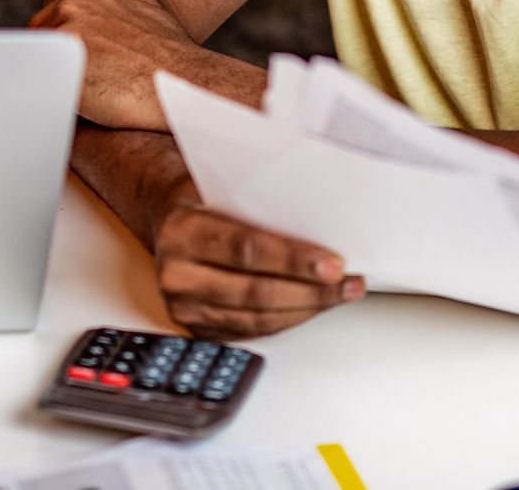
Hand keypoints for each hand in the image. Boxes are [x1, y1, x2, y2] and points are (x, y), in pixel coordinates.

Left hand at [31, 0, 221, 130]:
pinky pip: (40, 87)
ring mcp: (64, 40)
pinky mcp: (61, 73)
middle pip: (38, 39)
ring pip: (37, 62)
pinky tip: (69, 107)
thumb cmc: (172, 52)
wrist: (182, 83)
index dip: (60, 45)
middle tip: (71, 83)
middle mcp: (70, 10)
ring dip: (47, 78)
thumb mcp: (152, 9)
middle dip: (50, 60)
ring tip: (73, 97)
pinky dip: (48, 96)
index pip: (51, 18)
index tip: (71, 64)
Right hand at [149, 178, 365, 338]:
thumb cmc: (205, 198)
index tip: (334, 264)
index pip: (247, 249)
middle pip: (255, 292)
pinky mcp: (198, 329)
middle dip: (311, 291)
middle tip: (347, 283)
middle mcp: (177, 274)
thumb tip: (324, 218)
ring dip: (307, 309)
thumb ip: (262, 205)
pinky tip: (312, 306)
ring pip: (257, 319)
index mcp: (182, 231)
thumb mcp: (226, 187)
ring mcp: (185, 307)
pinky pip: (252, 331)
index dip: (294, 260)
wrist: (170, 220)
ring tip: (341, 294)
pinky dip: (288, 320)